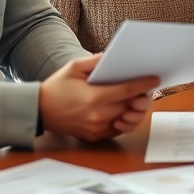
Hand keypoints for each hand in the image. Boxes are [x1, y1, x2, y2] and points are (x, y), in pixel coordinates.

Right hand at [38, 55, 158, 140]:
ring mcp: (97, 128)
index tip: (155, 79)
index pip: (127, 91)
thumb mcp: (74, 68)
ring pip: (127, 120)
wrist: (38, 111)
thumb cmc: (56, 87)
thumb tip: (112, 57)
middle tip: (146, 89)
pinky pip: (117, 129)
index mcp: (95, 97)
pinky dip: (123, 120)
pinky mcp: (94, 136)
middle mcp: (99, 115)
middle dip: (141, 97)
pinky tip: (123, 110)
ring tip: (135, 100)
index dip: (143, 85)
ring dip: (134, 110)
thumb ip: (95, 61)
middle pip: (131, 106)